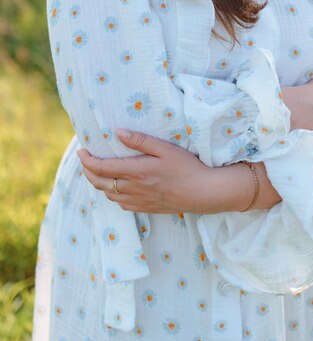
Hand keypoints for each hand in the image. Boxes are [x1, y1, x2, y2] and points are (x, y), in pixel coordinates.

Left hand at [76, 129, 213, 213]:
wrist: (203, 193)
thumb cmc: (187, 167)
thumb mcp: (165, 149)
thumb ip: (140, 140)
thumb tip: (117, 132)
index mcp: (136, 171)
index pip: (102, 167)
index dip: (87, 160)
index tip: (82, 150)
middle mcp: (133, 188)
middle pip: (99, 183)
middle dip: (87, 171)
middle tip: (85, 159)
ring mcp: (138, 201)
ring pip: (108, 194)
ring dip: (99, 183)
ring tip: (98, 171)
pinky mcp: (145, 208)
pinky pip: (120, 204)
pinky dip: (112, 194)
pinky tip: (116, 187)